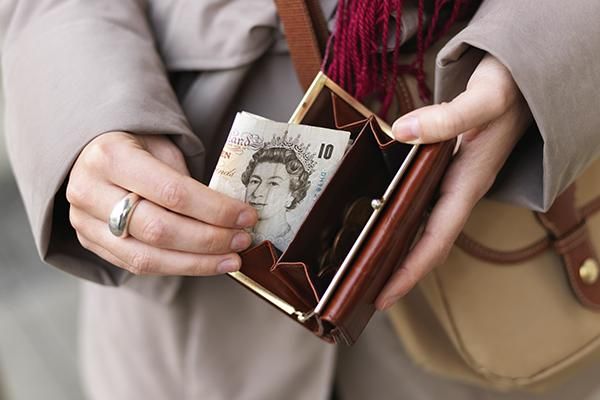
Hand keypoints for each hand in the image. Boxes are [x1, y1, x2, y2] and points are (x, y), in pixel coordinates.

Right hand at [66, 132, 256, 275]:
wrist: (91, 154)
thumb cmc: (136, 146)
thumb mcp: (161, 147)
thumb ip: (187, 180)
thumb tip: (230, 216)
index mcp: (111, 156)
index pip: (172, 192)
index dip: (215, 209)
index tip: (247, 216)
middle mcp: (90, 191)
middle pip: (159, 229)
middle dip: (209, 240)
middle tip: (243, 240)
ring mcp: (85, 222)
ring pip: (147, 257)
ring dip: (197, 263)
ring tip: (231, 259)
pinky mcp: (90, 243)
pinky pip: (137, 266)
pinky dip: (177, 267)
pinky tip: (205, 264)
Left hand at [376, 54, 532, 309]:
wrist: (524, 80)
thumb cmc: (509, 89)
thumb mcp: (484, 99)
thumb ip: (448, 118)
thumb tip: (402, 132)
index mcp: (468, 183)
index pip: (436, 239)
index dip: (410, 270)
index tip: (383, 295)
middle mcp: (460, 190)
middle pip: (427, 243)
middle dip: (398, 271)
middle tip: (362, 290)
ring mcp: (454, 182)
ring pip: (424, 227)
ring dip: (398, 250)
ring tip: (364, 266)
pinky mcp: (447, 170)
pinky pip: (422, 205)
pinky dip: (402, 221)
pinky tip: (381, 221)